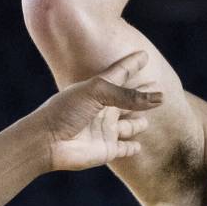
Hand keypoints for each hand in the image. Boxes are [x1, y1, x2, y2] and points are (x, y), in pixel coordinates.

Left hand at [38, 51, 162, 171]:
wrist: (47, 142)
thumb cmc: (66, 110)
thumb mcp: (97, 94)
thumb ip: (128, 95)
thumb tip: (160, 98)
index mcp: (98, 90)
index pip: (120, 73)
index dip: (132, 64)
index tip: (143, 55)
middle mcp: (103, 109)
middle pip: (127, 100)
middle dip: (141, 95)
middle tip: (158, 89)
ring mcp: (105, 130)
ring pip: (129, 126)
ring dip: (137, 123)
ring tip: (145, 119)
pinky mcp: (107, 150)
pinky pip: (124, 149)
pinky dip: (132, 148)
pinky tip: (137, 146)